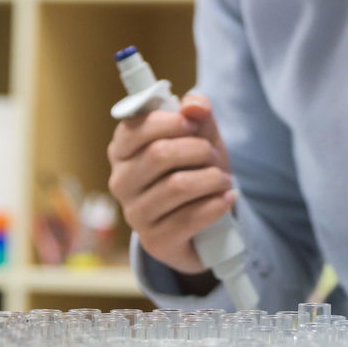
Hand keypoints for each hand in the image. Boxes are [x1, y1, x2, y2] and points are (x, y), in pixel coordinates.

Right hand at [107, 93, 235, 274]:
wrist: (204, 222)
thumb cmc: (195, 170)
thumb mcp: (200, 137)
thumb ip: (197, 114)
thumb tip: (195, 105)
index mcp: (123, 150)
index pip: (136, 128)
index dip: (170, 121)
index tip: (193, 124)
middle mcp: (121, 182)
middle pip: (159, 154)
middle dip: (198, 150)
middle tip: (213, 155)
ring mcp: (135, 214)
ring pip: (177, 186)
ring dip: (211, 178)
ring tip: (224, 179)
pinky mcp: (154, 241)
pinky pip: (188, 218)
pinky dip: (215, 205)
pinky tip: (226, 199)